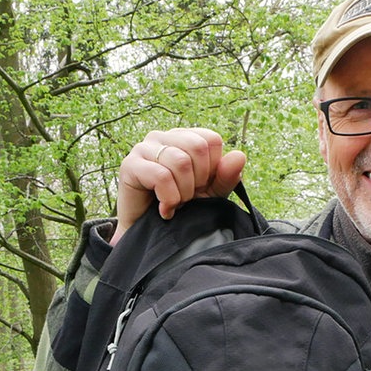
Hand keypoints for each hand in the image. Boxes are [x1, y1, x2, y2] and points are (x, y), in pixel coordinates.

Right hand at [110, 128, 245, 244]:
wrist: (152, 233)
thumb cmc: (182, 207)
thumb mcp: (211, 193)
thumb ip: (226, 176)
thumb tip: (240, 155)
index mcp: (185, 138)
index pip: (211, 139)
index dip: (213, 168)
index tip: (202, 186)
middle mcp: (164, 137)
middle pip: (197, 147)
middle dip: (199, 180)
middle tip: (188, 197)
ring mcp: (145, 148)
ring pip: (180, 162)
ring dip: (184, 193)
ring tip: (176, 203)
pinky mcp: (130, 165)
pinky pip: (161, 176)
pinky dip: (170, 199)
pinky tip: (166, 210)